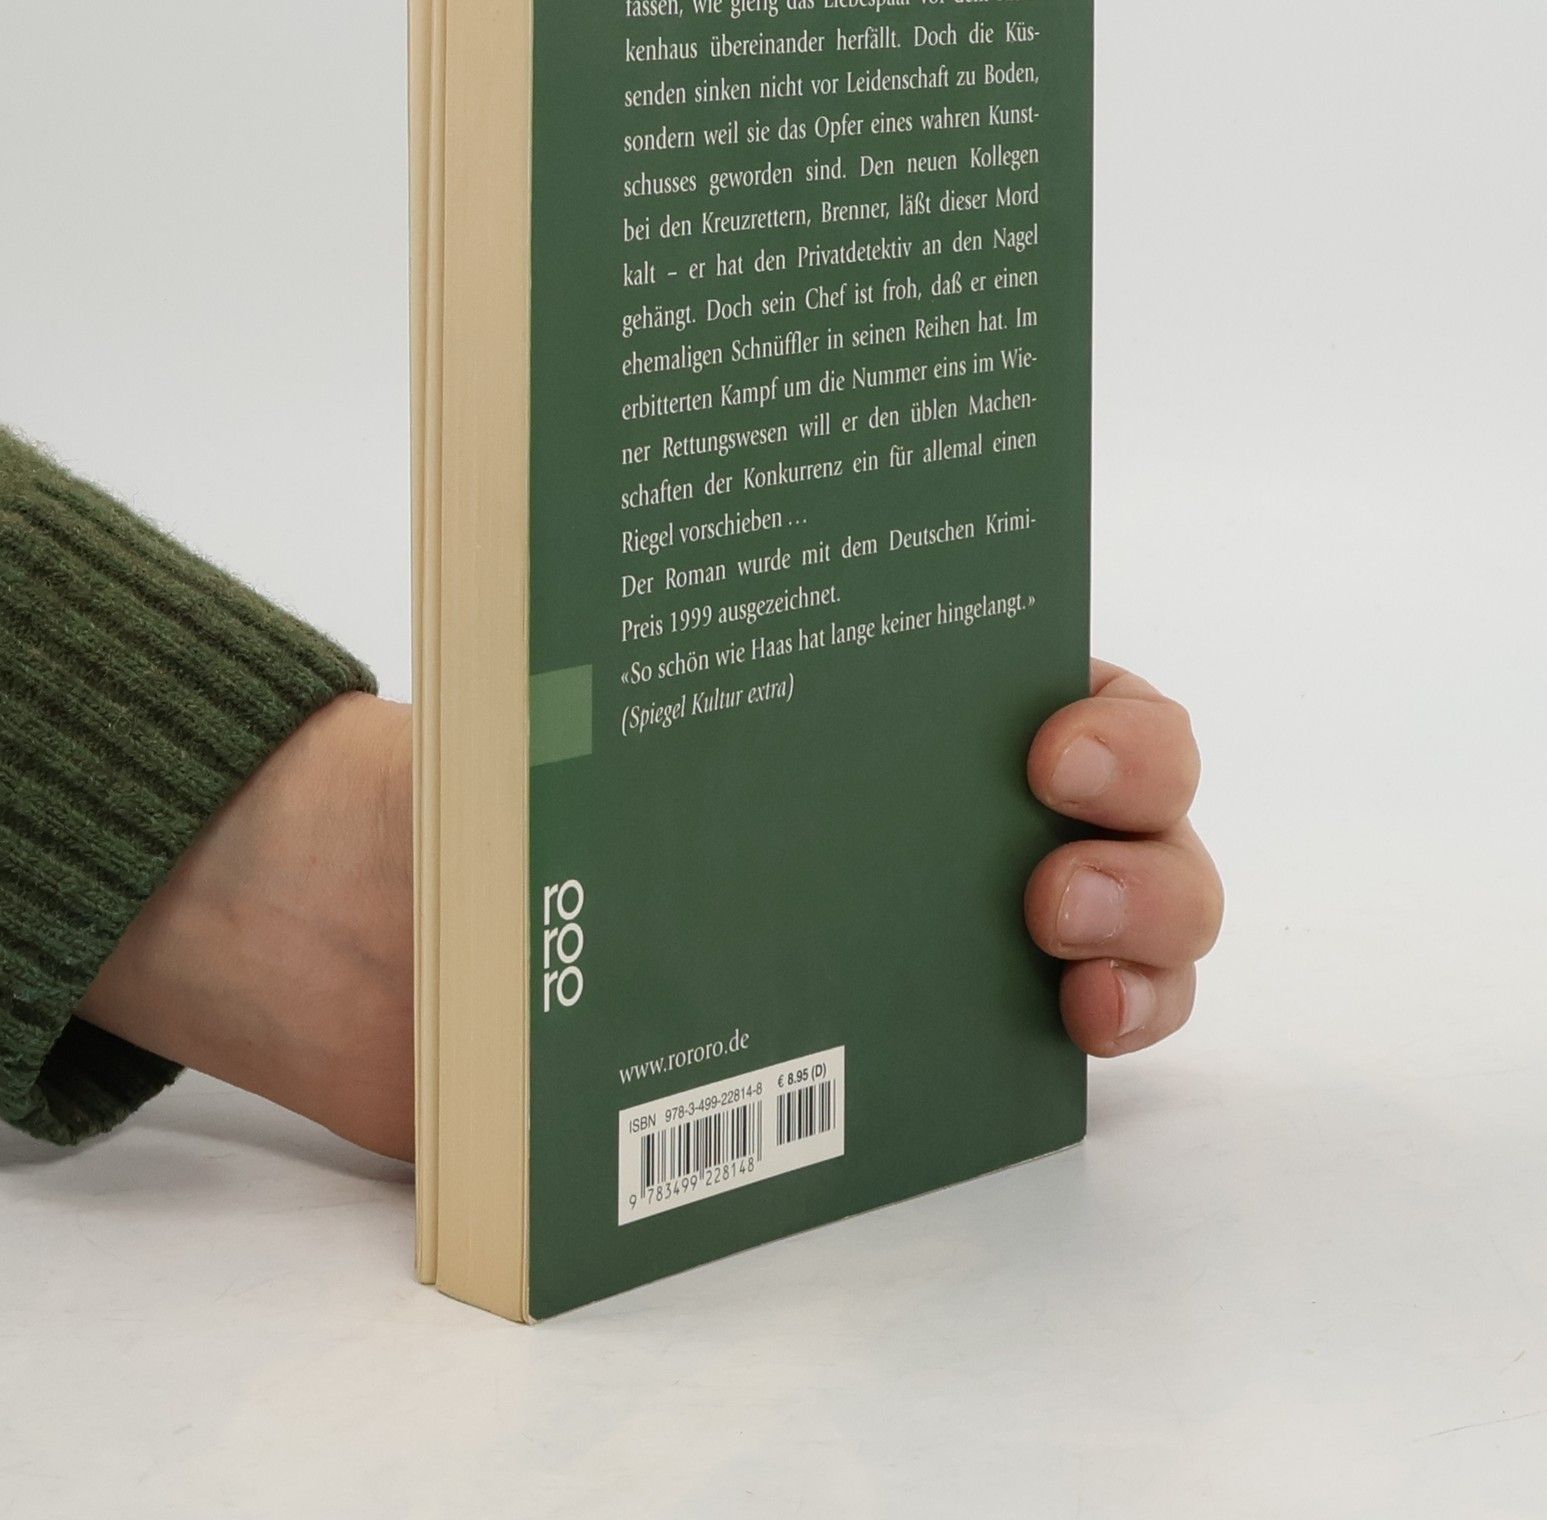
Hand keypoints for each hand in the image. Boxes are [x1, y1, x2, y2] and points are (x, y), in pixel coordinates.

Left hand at [79, 661, 1218, 1164]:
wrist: (395, 939)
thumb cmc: (487, 782)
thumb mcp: (542, 680)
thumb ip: (598, 626)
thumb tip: (636, 515)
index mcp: (875, 691)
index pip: (1050, 672)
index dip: (1105, 711)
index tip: (1048, 742)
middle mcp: (939, 792)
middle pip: (1131, 792)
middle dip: (1140, 814)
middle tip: (1052, 848)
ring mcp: (949, 913)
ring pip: (1141, 909)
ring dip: (1151, 924)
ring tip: (1063, 950)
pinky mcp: (925, 1031)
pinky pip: (1082, 1024)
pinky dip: (1118, 1018)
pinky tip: (1073, 1027)